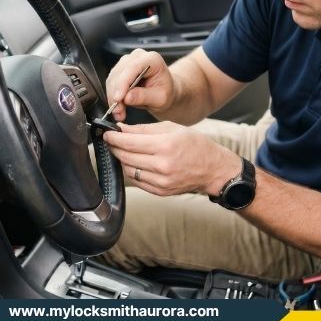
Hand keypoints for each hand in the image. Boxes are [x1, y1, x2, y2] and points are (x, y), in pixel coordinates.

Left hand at [102, 121, 241, 196]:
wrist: (213, 169)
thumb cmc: (195, 145)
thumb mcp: (172, 129)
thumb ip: (144, 129)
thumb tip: (121, 129)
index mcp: (166, 146)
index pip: (129, 142)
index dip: (114, 137)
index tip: (107, 133)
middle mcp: (162, 165)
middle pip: (126, 156)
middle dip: (114, 147)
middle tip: (111, 140)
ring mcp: (161, 181)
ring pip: (129, 170)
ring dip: (122, 159)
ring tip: (122, 150)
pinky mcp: (161, 192)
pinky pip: (137, 181)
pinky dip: (131, 171)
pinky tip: (133, 163)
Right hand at [105, 49, 172, 121]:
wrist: (165, 91)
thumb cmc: (166, 92)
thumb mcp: (160, 98)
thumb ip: (144, 97)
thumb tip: (127, 98)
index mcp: (152, 59)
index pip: (132, 68)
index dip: (123, 83)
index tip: (118, 98)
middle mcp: (138, 57)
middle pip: (120, 74)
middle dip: (116, 95)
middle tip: (118, 112)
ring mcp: (127, 62)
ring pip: (113, 79)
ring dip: (113, 98)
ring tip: (119, 112)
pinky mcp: (120, 70)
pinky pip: (111, 83)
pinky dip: (112, 97)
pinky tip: (118, 107)